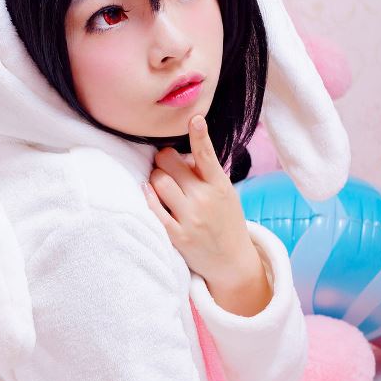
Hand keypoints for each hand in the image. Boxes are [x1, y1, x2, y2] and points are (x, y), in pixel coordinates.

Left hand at [142, 116, 254, 287]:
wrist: (232, 262)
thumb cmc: (225, 221)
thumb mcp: (225, 193)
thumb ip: (206, 173)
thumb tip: (180, 153)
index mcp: (219, 186)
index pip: (207, 156)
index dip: (200, 135)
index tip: (195, 118)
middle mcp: (205, 200)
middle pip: (170, 163)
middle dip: (164, 159)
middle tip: (166, 164)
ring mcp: (190, 219)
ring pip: (158, 182)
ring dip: (155, 177)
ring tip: (162, 183)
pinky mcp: (177, 236)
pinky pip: (154, 209)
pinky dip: (148, 196)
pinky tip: (149, 192)